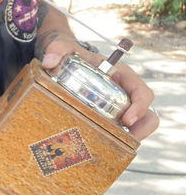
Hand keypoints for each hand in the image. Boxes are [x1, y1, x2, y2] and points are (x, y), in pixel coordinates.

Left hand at [40, 38, 158, 140]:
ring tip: (117, 147)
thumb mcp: (63, 48)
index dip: (140, 106)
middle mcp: (125, 91)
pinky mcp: (109, 115)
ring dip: (132, 137)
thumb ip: (57, 49)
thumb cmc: (70, 54)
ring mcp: (119, 105)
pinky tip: (100, 145)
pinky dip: (116, 139)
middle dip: (142, 128)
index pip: (141, 91)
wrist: (66, 61)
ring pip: (138, 124)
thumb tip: (48, 62)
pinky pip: (120, 129)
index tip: (127, 119)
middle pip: (146, 112)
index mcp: (121, 75)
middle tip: (127, 139)